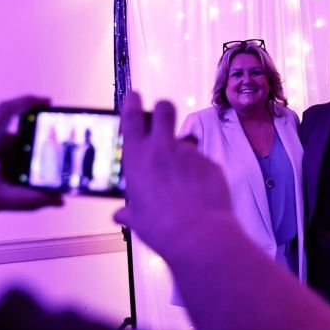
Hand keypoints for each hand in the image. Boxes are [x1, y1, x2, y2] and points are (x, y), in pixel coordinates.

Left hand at [0, 96, 62, 228]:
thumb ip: (29, 199)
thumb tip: (57, 200)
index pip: (5, 110)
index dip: (28, 102)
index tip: (47, 101)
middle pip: (4, 135)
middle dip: (22, 150)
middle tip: (38, 165)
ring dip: (8, 159)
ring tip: (17, 181)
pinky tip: (0, 182)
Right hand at [114, 93, 232, 257]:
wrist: (197, 233)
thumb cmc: (160, 227)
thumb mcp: (137, 219)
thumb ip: (128, 212)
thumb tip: (119, 215)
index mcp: (138, 157)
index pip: (132, 118)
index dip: (132, 102)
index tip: (134, 95)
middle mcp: (162, 148)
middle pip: (164, 109)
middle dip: (163, 108)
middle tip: (163, 115)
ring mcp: (189, 153)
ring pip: (186, 142)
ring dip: (184, 154)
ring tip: (184, 182)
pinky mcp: (210, 162)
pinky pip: (203, 162)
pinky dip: (200, 174)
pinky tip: (200, 194)